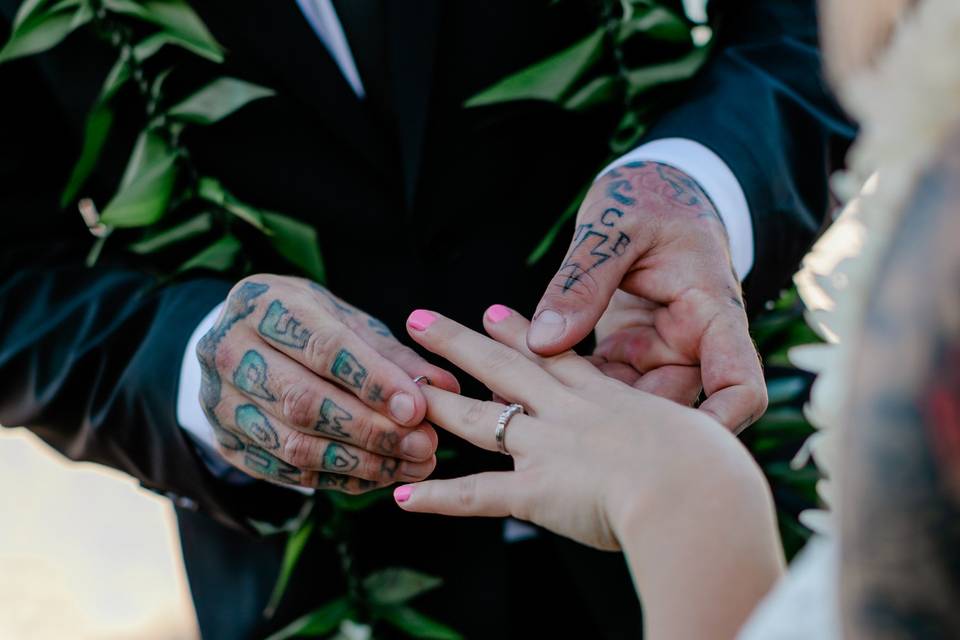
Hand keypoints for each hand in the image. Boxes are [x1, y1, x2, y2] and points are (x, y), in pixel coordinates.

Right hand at [195, 275, 458, 492]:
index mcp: (264, 303)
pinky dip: (339, 480)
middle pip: (304, 402)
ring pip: (294, 445)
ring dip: (361, 463)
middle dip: (371, 430)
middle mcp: (230, 351)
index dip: (373, 381)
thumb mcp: (348, 322)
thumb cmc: (308, 326)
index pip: (322, 347)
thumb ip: (394, 355)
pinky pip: (286, 472)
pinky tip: (380, 477)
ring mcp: (221, 401)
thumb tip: (447, 388)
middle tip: (424, 445)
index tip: (418, 409)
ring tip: (412, 466)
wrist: (238, 341)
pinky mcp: (227, 442)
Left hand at [396, 305, 769, 550]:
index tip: (492, 315)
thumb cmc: (713, 463)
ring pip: (481, 420)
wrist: (698, 491)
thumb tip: (662, 434)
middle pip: (506, 368)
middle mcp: (569, 414)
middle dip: (461, 343)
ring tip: (406, 391)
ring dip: (441, 405)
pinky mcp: (537, 492)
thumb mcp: (698, 427)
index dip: (521, 333)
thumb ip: (671, 423)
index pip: (556, 354)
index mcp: (607, 395)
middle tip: (421, 322)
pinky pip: (477, 495)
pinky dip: (439, 499)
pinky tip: (403, 499)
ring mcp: (548, 449)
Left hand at [526, 162, 765, 431]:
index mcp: (712, 314)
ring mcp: (658, 354)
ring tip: (522, 420)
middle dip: (624, 433)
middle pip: (671, 411)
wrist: (650, 191)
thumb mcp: (616, 229)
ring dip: (580, 417)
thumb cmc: (646, 199)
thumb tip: (543, 341)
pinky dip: (560, 391)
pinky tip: (513, 395)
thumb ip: (585, 280)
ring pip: (626, 407)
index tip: (679, 451)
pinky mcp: (627, 354)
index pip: (739, 384)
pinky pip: (597, 386)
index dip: (719, 425)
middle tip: (562, 447)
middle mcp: (690, 346)